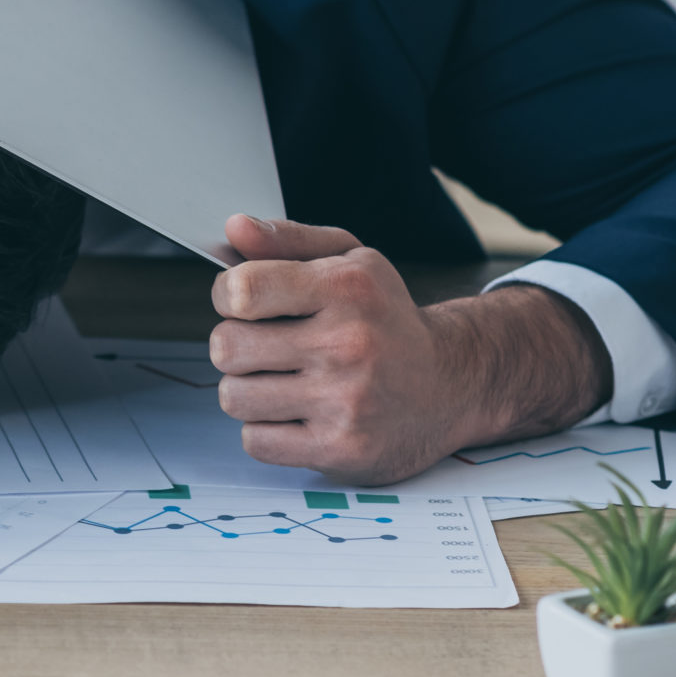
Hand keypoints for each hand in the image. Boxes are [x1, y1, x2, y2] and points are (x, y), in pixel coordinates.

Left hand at [208, 215, 610, 482]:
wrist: (449, 385)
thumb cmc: (386, 319)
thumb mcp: (350, 260)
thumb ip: (287, 239)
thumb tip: (234, 227)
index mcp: (348, 287)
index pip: (241, 290)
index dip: (226, 295)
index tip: (242, 302)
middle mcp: (349, 344)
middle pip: (227, 347)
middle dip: (234, 345)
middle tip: (263, 345)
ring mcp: (346, 401)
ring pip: (234, 397)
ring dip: (248, 390)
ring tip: (282, 380)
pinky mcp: (341, 449)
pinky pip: (256, 440)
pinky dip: (266, 429)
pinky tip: (296, 413)